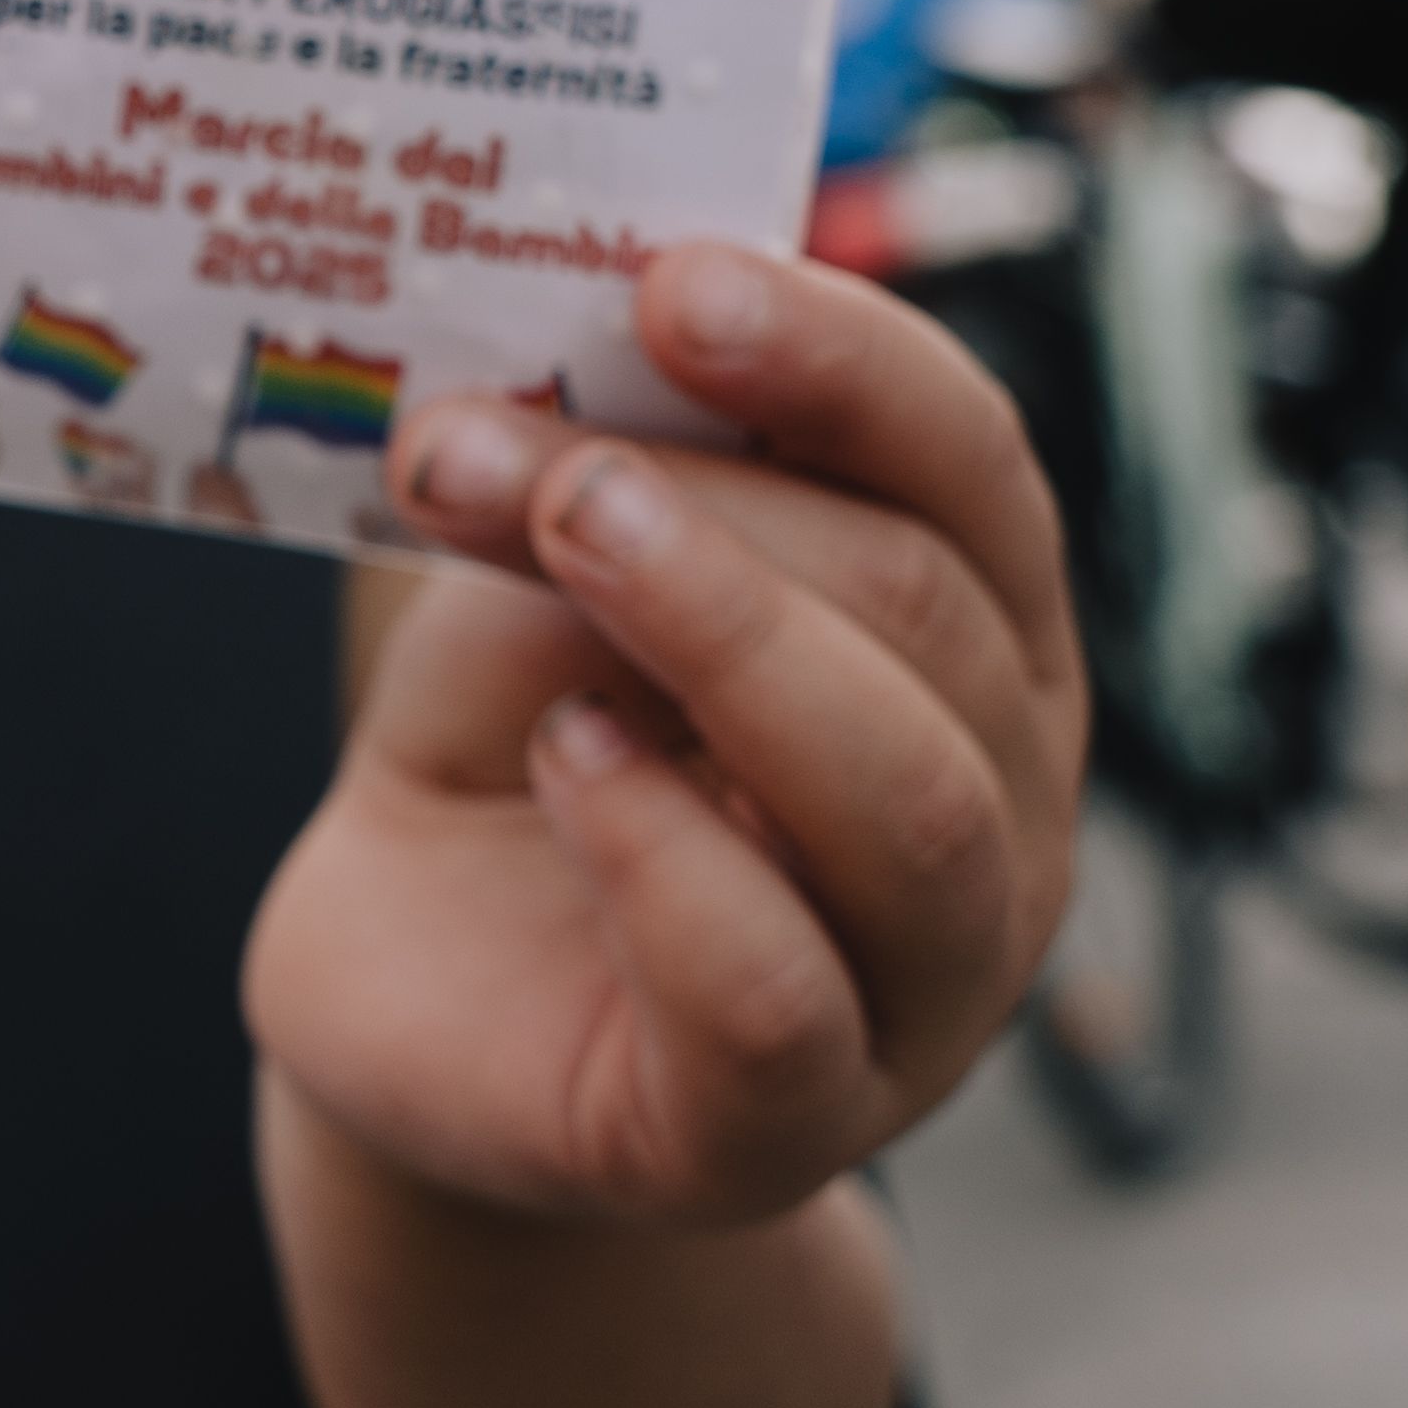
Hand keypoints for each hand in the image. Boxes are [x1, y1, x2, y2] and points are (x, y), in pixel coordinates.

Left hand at [246, 243, 1085, 1228]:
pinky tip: (567, 763)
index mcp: (971, 638)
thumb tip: (595, 369)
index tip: (670, 278)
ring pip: (906, 800)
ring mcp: (923, 987)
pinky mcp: (785, 1128)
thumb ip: (602, 494)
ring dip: (721, 633)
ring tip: (551, 539)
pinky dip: (664, 852)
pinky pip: (777, 989)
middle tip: (522, 447)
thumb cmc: (516, 764)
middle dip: (720, 500)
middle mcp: (998, 805)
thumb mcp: (546, 591)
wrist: (409, 1008)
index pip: (974, 468)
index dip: (842, 356)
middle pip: (931, 609)